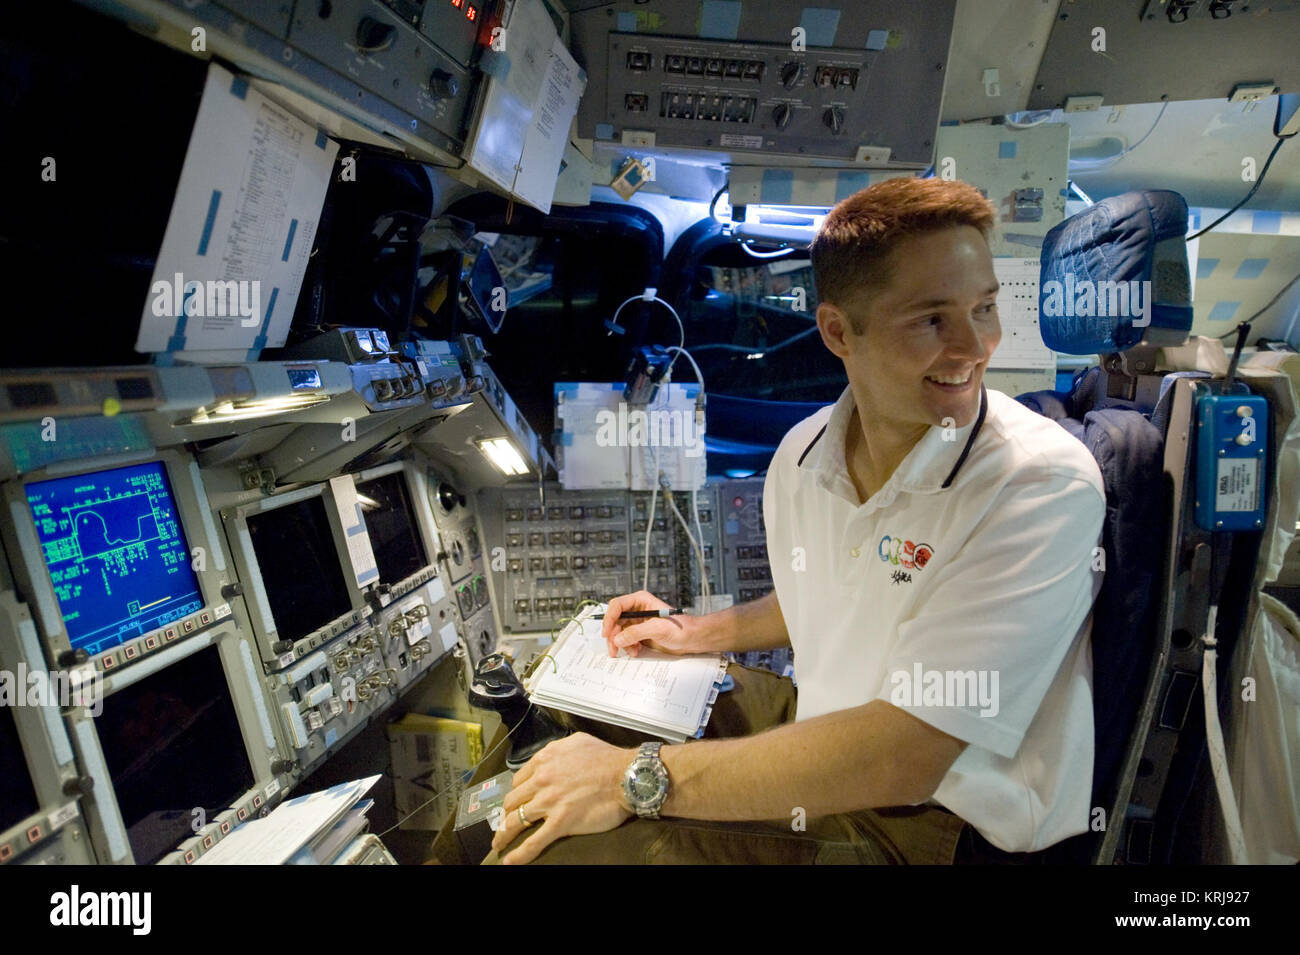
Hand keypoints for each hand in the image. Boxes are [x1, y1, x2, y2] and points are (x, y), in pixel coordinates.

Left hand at [491, 733, 633, 864]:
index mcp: (544, 760)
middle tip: (504, 823)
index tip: (515, 801)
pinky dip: (519, 854)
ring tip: (498, 844)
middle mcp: (542, 780)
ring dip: (503, 835)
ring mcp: (549, 802)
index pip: (519, 780)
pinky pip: (534, 841)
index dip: (516, 793)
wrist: (626, 775)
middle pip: (513, 801)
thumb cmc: (608, 758)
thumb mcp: (577, 742)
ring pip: (515, 820)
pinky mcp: (561, 822)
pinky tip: (509, 861)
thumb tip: (551, 756)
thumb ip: (558, 749)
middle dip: (505, 814)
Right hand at [601, 590, 697, 657]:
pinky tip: (636, 650)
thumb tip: (618, 638)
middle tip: (614, 649)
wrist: (691, 639)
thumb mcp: (658, 629)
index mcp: (641, 601)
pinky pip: (626, 639)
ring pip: (618, 631)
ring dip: (621, 643)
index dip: (609, 619)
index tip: (607, 633)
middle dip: (613, 635)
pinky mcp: (640, 633)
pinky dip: (628, 646)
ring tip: (631, 651)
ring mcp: (637, 622)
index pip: (617, 605)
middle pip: (615, 620)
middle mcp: (637, 610)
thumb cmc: (681, 628)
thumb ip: (636, 632)